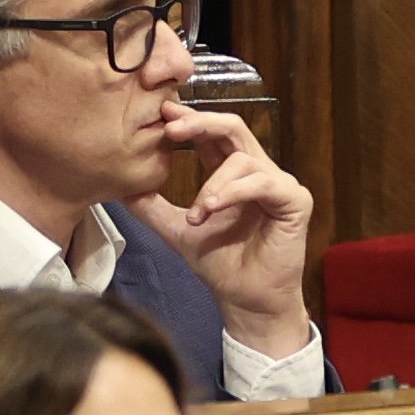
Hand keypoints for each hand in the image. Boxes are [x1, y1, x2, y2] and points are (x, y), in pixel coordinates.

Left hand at [126, 104, 312, 359]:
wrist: (245, 300)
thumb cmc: (219, 264)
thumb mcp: (176, 230)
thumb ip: (151, 206)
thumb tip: (119, 187)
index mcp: (230, 172)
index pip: (210, 133)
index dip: (189, 120)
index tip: (161, 114)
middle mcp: (256, 171)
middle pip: (232, 127)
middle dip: (200, 123)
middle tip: (171, 127)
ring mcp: (277, 183)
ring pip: (243, 159)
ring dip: (213, 183)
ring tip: (197, 213)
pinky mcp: (294, 200)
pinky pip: (264, 183)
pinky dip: (234, 192)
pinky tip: (212, 209)